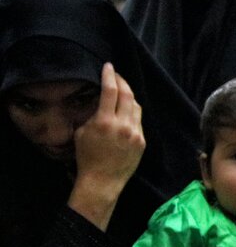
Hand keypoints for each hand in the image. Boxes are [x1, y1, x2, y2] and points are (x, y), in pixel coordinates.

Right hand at [67, 63, 144, 229]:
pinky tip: (126, 111)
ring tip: (122, 91)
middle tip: (116, 75)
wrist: (103, 180)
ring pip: (136, 106)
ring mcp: (135, 133)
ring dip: (129, 96)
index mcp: (105, 121)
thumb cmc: (87, 157)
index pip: (111, 90)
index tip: (109, 66)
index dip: (110, 75)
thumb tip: (101, 101)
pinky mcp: (142, 141)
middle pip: (128, 95)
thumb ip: (94, 114)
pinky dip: (132, 112)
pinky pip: (138, 121)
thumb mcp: (83, 132)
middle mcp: (123, 125)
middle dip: (122, 81)